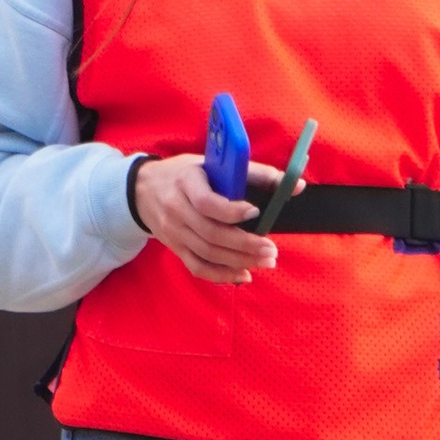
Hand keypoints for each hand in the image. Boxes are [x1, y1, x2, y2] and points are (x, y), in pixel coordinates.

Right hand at [130, 151, 300, 285]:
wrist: (143, 190)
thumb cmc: (187, 174)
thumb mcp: (214, 164)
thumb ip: (256, 173)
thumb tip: (296, 186)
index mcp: (186, 182)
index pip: (206, 202)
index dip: (231, 211)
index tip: (255, 212)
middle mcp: (176, 209)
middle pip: (211, 234)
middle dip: (244, 245)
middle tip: (271, 250)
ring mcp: (174, 232)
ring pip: (207, 254)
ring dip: (239, 261)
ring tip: (265, 261)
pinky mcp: (175, 248)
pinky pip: (198, 267)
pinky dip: (221, 275)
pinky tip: (243, 274)